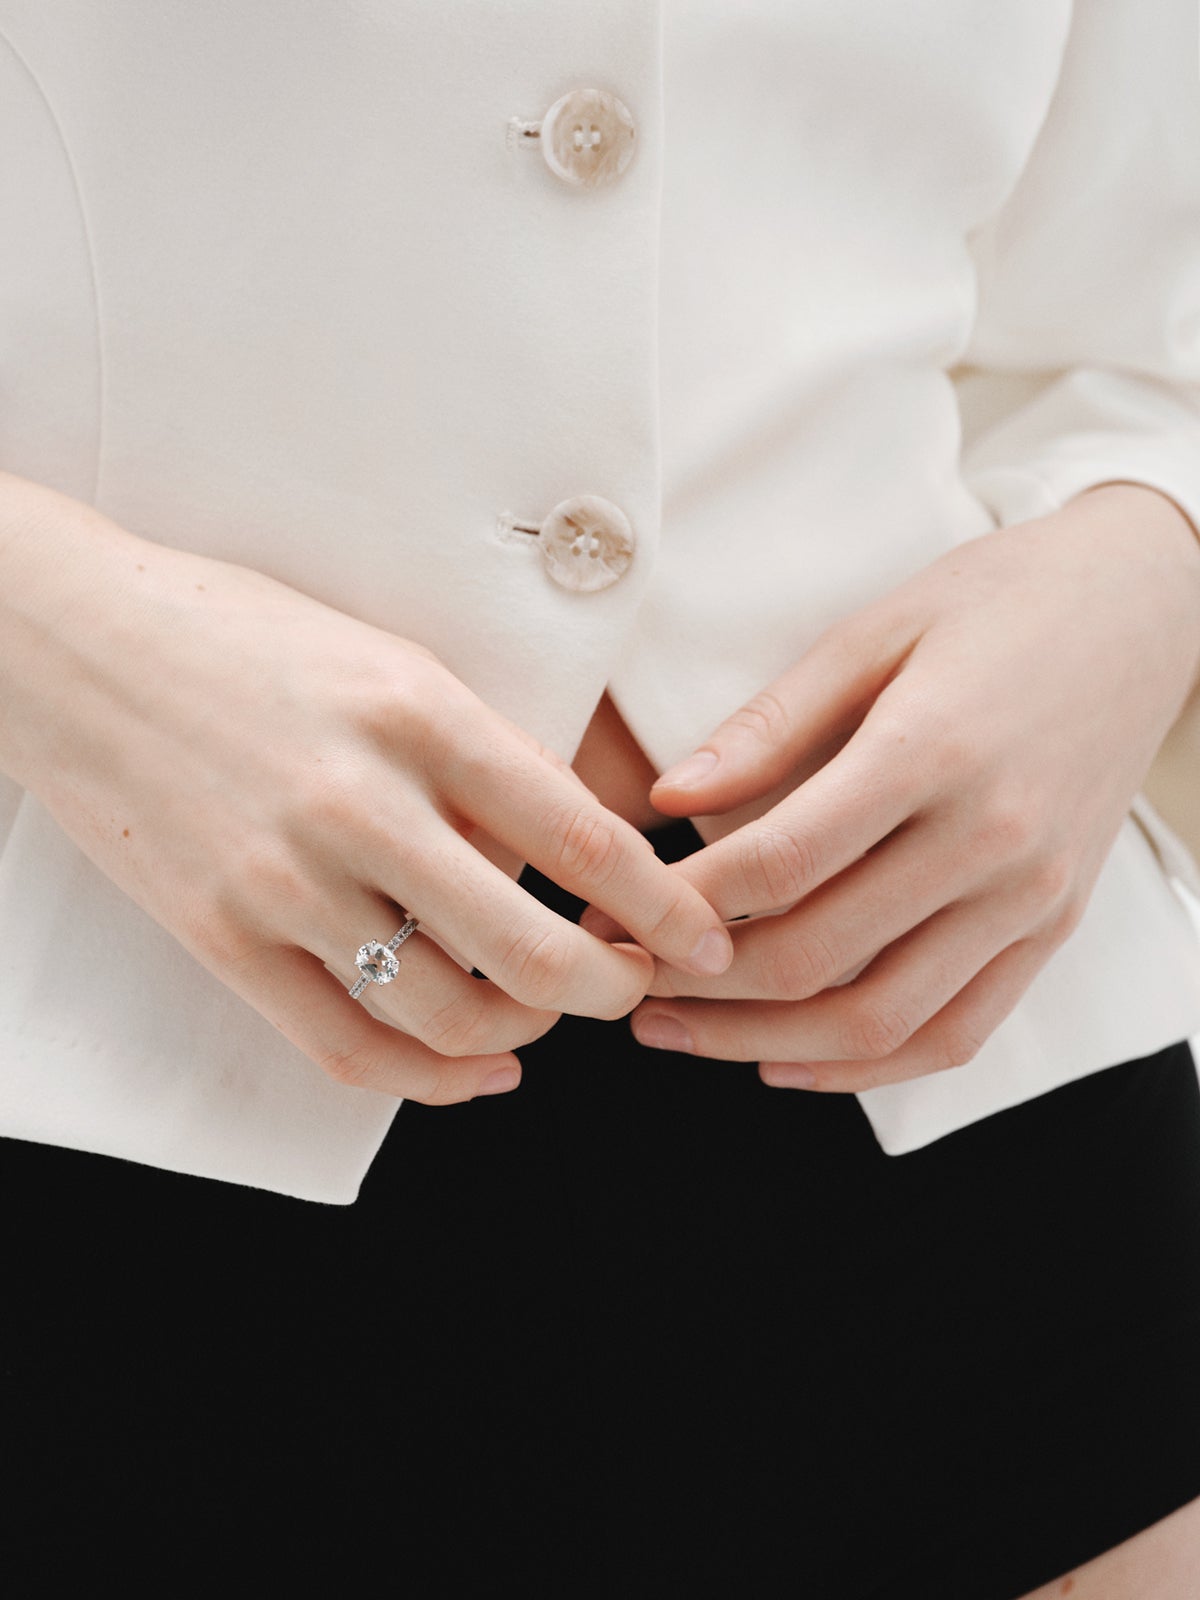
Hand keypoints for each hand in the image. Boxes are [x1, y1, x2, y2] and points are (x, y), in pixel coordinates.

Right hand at [0, 475, 730, 1104]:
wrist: (72, 646)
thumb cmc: (244, 636)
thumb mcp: (387, 661)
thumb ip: (480, 756)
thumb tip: (572, 852)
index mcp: (418, 712)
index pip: (580, 836)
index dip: (663, 905)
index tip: (705, 936)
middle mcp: (358, 801)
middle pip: (528, 950)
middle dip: (607, 988)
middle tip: (632, 984)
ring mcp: (284, 880)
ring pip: (445, 1011)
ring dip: (523, 1032)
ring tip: (544, 1017)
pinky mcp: (222, 937)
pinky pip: (347, 1047)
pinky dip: (432, 1079)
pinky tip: (479, 1071)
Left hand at [617, 485, 1199, 1090]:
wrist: (1144, 611)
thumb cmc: (997, 605)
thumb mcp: (873, 633)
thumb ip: (769, 726)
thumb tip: (665, 800)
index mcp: (931, 751)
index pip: (778, 862)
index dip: (680, 904)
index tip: (613, 912)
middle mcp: (990, 840)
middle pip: (818, 954)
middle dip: (699, 985)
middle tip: (620, 983)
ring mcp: (1031, 897)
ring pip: (882, 1019)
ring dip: (763, 1045)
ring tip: (678, 1033)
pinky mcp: (1053, 928)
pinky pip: (956, 1032)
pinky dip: (865, 1065)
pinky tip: (787, 1064)